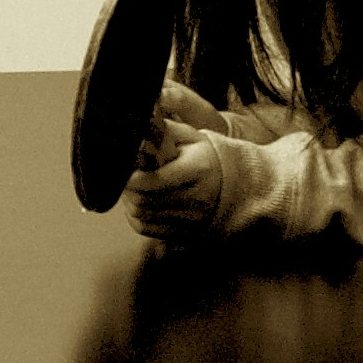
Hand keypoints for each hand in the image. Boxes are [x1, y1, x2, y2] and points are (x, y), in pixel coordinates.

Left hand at [125, 129, 272, 243]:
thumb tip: (138, 129)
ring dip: (131, 201)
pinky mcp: (184, 233)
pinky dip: (136, 216)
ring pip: (141, 215)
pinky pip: (145, 228)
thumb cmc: (205, 157)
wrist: (236, 184)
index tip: (126, 170)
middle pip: (143, 200)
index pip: (153, 181)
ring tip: (137, 188)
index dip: (132, 178)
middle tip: (128, 177)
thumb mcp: (191, 137)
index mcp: (198, 169)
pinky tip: (143, 202)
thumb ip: (164, 132)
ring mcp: (192, 219)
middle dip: (129, 188)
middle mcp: (197, 198)